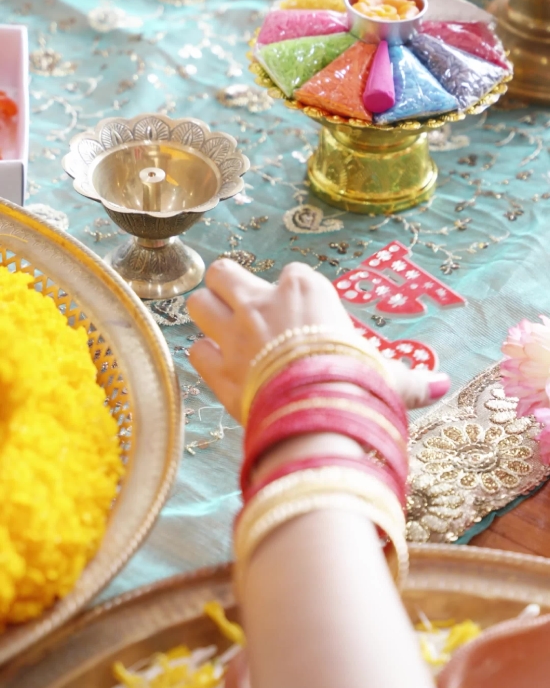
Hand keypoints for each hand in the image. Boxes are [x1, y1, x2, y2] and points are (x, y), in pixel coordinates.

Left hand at [187, 259, 449, 422]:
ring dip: (208, 317)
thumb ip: (410, 379)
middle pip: (223, 273)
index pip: (291, 274)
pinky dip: (206, 360)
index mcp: (305, 289)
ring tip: (224, 334)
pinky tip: (222, 371)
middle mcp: (262, 302)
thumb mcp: (388, 376)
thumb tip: (444, 385)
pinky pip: (196, 352)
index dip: (294, 295)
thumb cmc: (357, 384)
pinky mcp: (217, 369)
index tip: (305, 319)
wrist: (318, 414)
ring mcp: (232, 334)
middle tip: (242, 310)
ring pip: (197, 304)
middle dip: (228, 288)